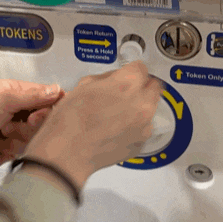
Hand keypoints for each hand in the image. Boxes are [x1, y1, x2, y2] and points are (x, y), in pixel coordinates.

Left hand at [0, 80, 64, 170]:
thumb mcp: (4, 98)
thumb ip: (33, 95)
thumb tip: (57, 89)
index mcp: (15, 92)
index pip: (44, 94)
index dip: (52, 101)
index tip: (54, 106)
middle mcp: (17, 110)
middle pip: (44, 114)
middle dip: (38, 118)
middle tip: (29, 120)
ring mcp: (15, 129)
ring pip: (37, 131)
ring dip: (24, 131)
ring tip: (7, 130)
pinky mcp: (12, 148)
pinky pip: (27, 146)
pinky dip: (18, 143)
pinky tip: (4, 141)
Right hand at [23, 61, 163, 189]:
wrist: (68, 154)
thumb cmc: (70, 121)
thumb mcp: (85, 85)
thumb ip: (107, 78)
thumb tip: (115, 79)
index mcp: (126, 84)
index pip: (142, 68)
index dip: (132, 70)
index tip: (128, 73)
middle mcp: (141, 104)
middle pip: (154, 86)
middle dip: (142, 86)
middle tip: (127, 90)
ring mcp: (144, 125)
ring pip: (151, 107)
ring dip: (140, 106)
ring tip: (119, 112)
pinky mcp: (142, 142)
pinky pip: (145, 127)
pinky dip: (136, 125)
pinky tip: (117, 127)